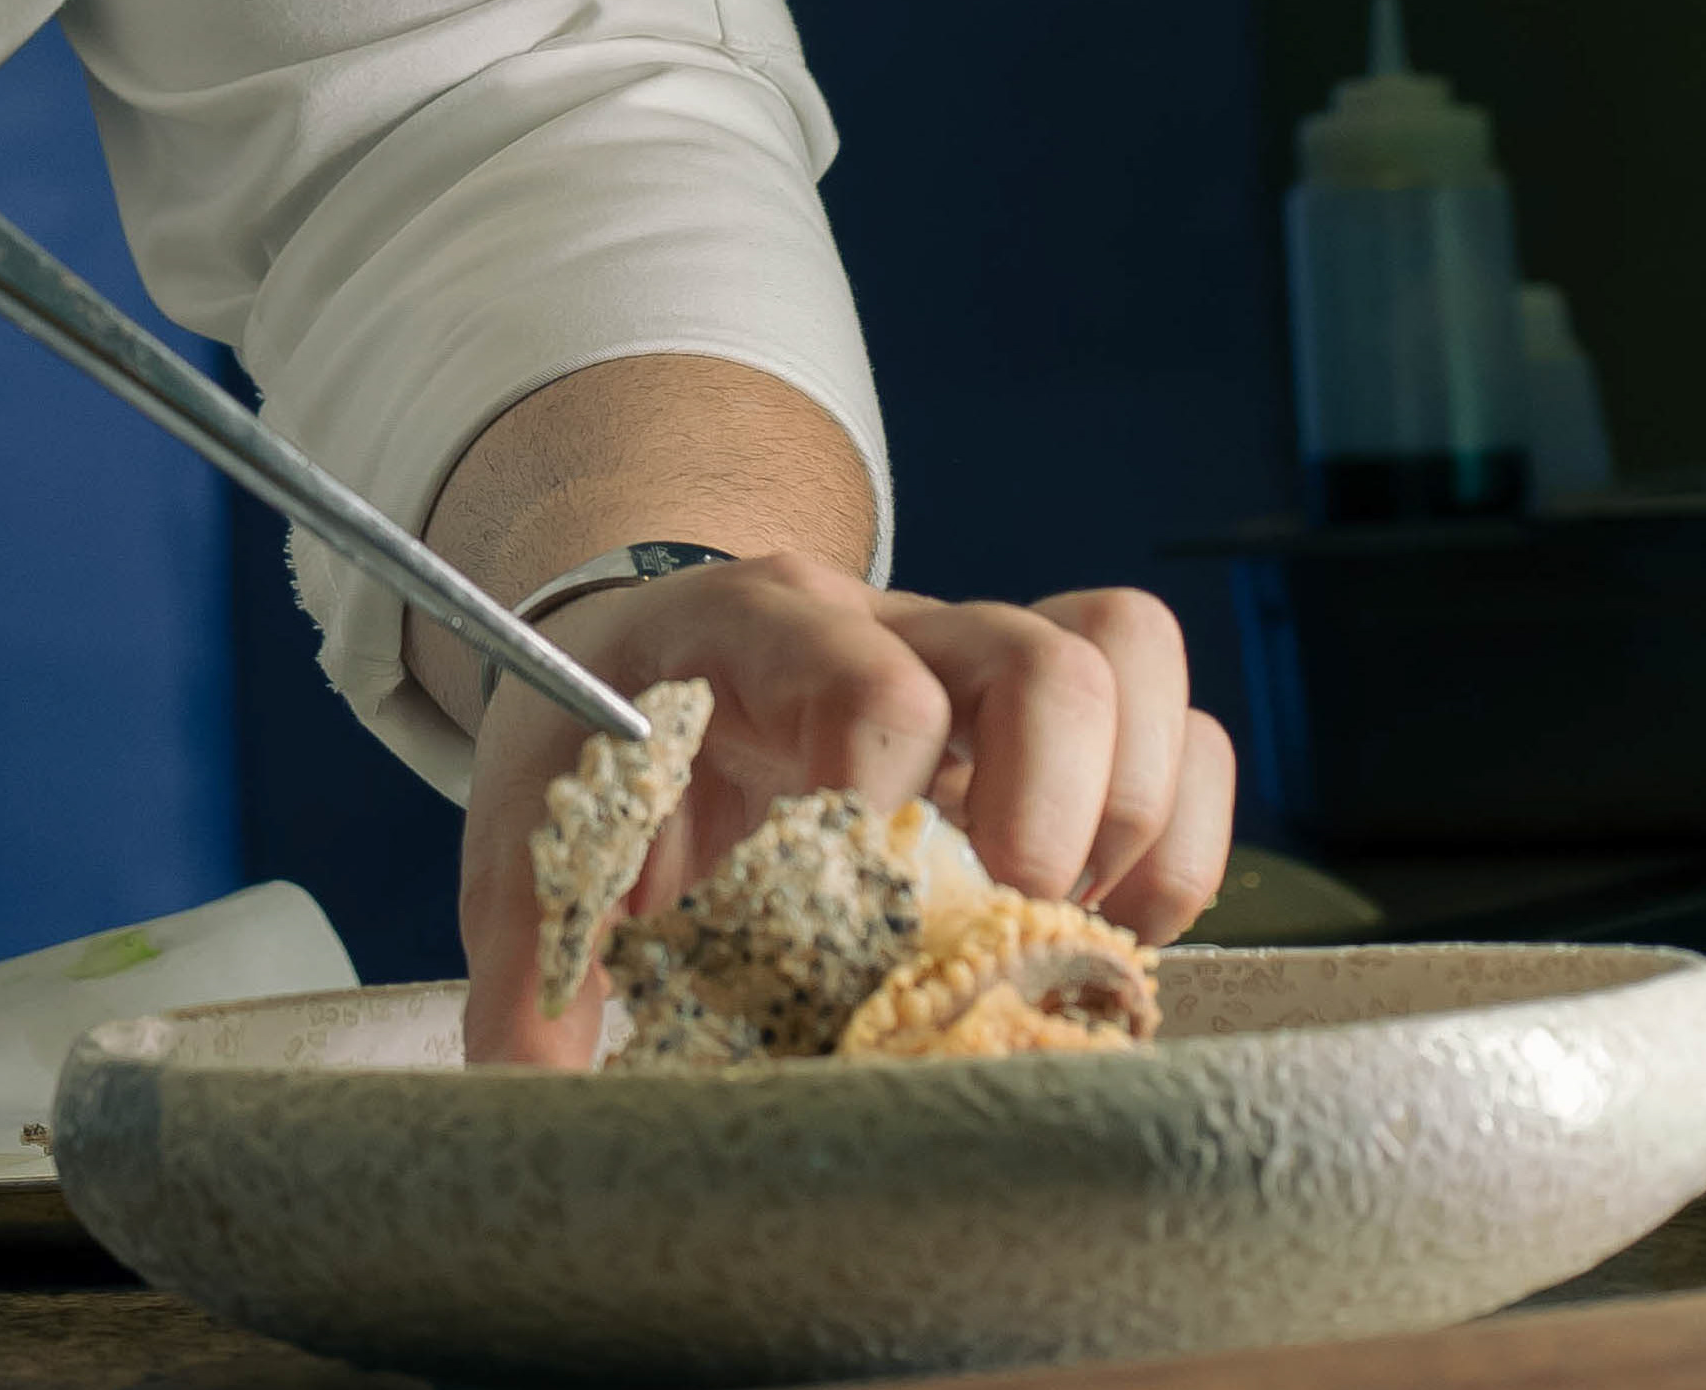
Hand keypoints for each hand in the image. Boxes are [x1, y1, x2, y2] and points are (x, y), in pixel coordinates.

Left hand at [455, 549, 1234, 1065]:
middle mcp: (895, 625)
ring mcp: (984, 663)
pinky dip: (1180, 841)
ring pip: (1132, 659)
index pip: (865, 673)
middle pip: (1046, 655)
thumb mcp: (537, 824)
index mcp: (759, 629)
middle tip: (1002, 917)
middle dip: (1056, 806)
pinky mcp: (1052, 725)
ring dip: (1136, 817)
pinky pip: (1181, 730)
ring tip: (1069, 930)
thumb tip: (524, 1080)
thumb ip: (529, 950)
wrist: (644, 655)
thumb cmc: (603, 745)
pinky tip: (1112, 934)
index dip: (887, 780)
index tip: (864, 882)